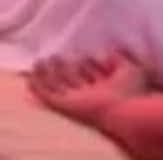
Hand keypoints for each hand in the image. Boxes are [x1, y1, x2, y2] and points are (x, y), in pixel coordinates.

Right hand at [28, 52, 148, 126]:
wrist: (124, 111)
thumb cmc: (131, 92)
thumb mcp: (129, 69)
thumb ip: (119, 59)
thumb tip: (109, 50)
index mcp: (105, 89)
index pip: (92, 76)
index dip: (88, 64)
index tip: (83, 53)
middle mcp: (88, 96)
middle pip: (72, 81)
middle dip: (63, 68)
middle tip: (54, 56)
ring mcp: (75, 101)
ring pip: (57, 86)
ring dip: (47, 74)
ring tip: (39, 60)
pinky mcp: (63, 106)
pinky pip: (47, 95)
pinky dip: (37, 86)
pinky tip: (30, 75)